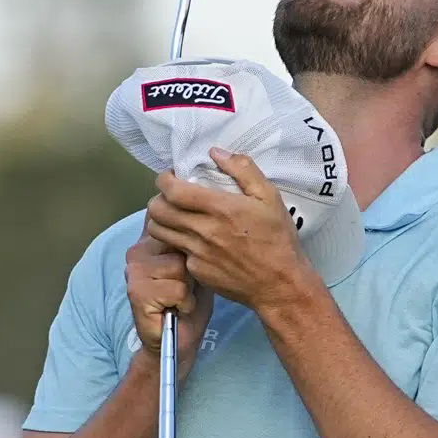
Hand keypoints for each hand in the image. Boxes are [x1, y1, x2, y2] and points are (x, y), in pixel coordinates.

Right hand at [124, 220, 213, 380]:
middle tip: (185, 286)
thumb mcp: (197, 263)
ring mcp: (134, 270)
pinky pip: (177, 289)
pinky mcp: (137, 292)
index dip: (190, 243)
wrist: (178, 340)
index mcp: (150, 239)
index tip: (189, 265)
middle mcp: (137, 250)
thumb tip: (203, 221)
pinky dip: (184, 303)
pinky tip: (176, 309)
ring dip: (188, 288)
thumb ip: (193, 241)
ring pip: (180, 267)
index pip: (173, 222)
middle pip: (181, 243)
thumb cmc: (190, 300)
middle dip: (191, 268)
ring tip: (181, 298)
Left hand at [145, 148, 320, 312]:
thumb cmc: (277, 239)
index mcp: (220, 208)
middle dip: (158, 197)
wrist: (280, 285)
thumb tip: (215, 152)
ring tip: (175, 215)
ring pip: (158, 232)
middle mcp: (203, 231)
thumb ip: (243, 169)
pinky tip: (193, 238)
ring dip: (161, 219)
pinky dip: (177, 241)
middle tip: (170, 195)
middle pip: (157, 210)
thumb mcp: (269, 197)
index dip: (164, 180)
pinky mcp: (196, 271)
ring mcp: (197, 253)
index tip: (171, 176)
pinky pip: (175, 250)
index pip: (173, 190)